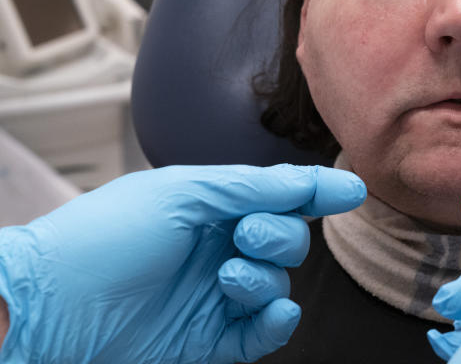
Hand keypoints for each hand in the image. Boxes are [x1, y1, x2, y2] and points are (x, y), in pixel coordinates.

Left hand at [0, 163, 365, 362]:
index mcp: (210, 206)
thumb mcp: (183, 194)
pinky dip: (275, 321)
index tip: (352, 191)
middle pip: (286, 239)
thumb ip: (254, 187)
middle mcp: (217, 248)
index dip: (315, 192)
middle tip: (246, 236)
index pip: (277, 195)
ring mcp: (214, 295)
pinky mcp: (210, 340)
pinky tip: (268, 311)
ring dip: (266, 277)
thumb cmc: (104, 238)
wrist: (49, 309)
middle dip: (279, 235)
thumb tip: (317, 180)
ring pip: (277, 284)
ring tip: (228, 277)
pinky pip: (263, 332)